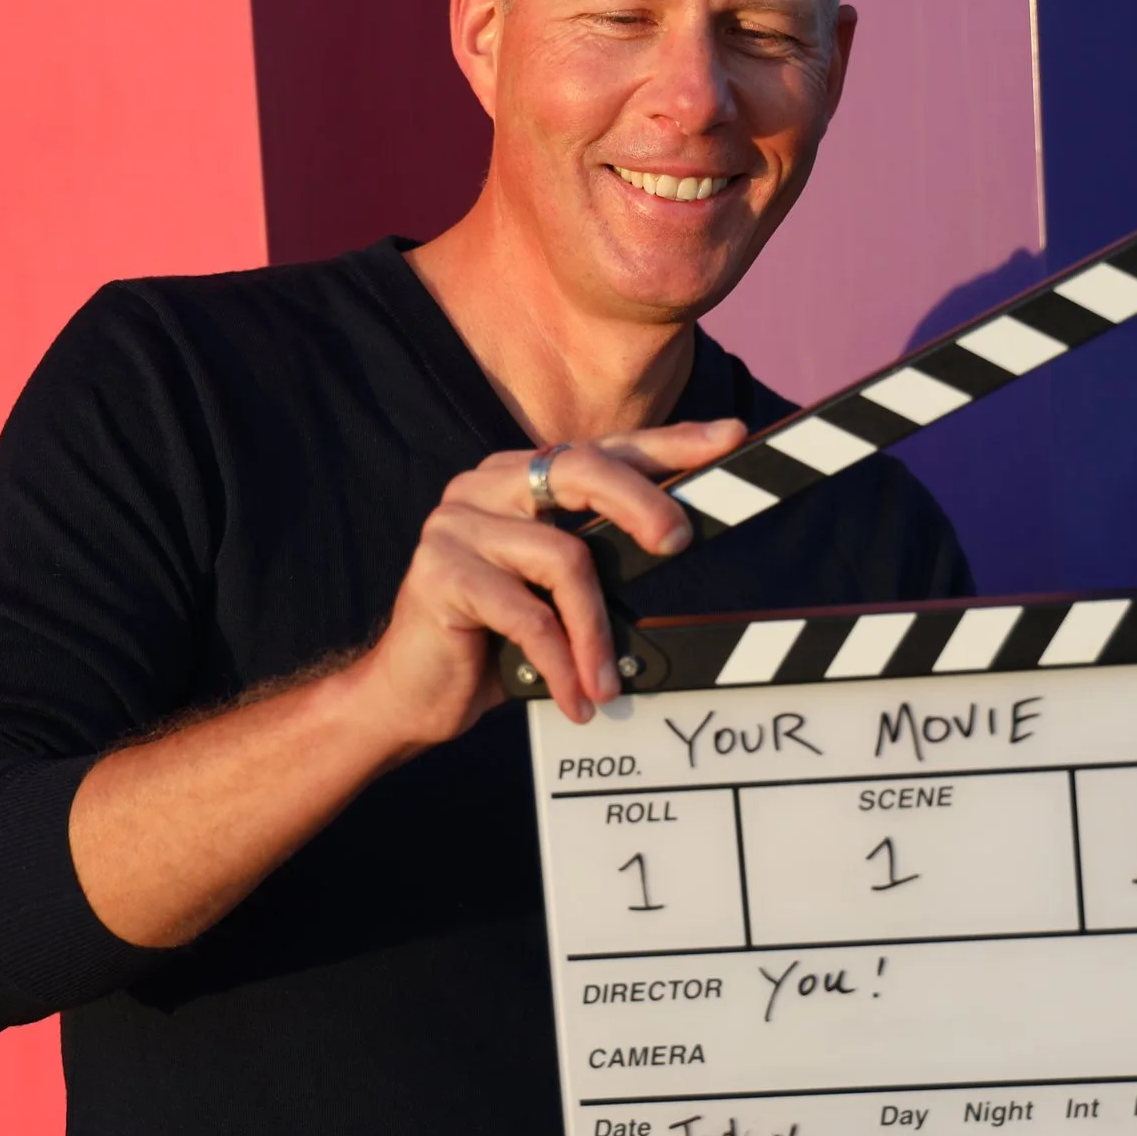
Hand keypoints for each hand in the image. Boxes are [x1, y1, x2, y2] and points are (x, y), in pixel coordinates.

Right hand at [358, 418, 744, 740]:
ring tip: (607, 684)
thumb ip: (600, 559)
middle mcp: (486, 484)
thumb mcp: (557, 593)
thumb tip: (681, 545)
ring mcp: (456, 522)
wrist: (409, 694)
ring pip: (563, 557)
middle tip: (679, 542)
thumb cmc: (495, 642)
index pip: (603, 449)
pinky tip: (576, 697)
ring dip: (597, 632)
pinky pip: (527, 615)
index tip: (727, 437)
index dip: (668, 443)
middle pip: (582, 469)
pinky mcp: (439, 572)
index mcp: (521, 477)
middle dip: (642, 502)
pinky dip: (561, 661)